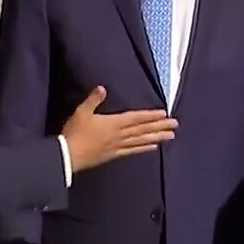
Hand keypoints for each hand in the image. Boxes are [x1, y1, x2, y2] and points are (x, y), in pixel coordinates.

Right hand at [61, 86, 176, 171]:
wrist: (68, 155)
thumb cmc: (75, 132)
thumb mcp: (81, 112)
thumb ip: (93, 100)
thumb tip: (102, 87)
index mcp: (113, 123)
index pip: (136, 118)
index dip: (150, 116)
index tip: (164, 114)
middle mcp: (119, 134)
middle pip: (143, 129)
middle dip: (160, 126)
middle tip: (175, 125)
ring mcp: (118, 146)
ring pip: (141, 140)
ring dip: (156, 137)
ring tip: (171, 136)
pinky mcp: (114, 154)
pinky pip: (132, 151)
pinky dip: (143, 148)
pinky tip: (153, 147)